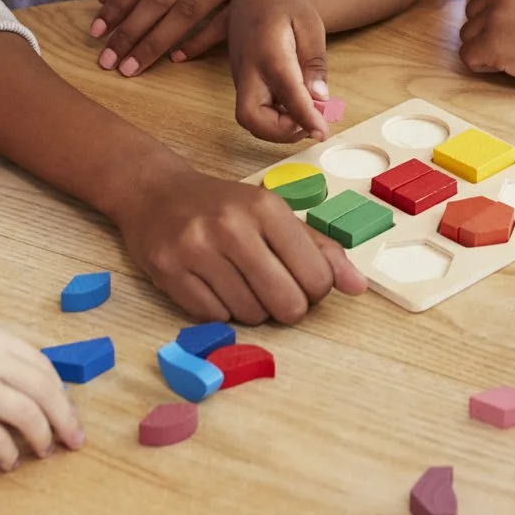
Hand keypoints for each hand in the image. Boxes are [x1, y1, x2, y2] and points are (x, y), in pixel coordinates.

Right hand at [0, 299, 83, 470]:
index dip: (60, 391)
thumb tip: (10, 370)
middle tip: (76, 439)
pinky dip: (6, 452)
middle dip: (66, 417)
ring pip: (26, 414)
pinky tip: (7, 462)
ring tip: (45, 452)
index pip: (42, 364)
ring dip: (43, 436)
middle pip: (45, 389)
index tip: (66, 409)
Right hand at [117, 166, 365, 323]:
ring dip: (252, 309)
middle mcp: (231, 226)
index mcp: (266, 208)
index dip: (316, 290)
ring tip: (240, 283)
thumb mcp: (275, 215)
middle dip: (288, 307)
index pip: (316, 277)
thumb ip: (320, 249)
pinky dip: (221, 312)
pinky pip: (214, 319)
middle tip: (276, 292)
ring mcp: (195, 249)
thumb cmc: (224, 208)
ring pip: (250, 316)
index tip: (303, 282)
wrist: (156, 195)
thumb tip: (358, 287)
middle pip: (286, 303)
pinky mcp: (167, 271)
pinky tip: (214, 287)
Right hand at [227, 0, 333, 141]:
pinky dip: (276, 119)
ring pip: (250, 119)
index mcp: (268, 50)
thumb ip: (314, 62)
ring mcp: (242, 79)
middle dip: (280, 132)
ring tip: (310, 114)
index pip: (286, 92)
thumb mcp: (310, 25)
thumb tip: (320, 97)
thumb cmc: (286, 5)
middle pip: (250, 117)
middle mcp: (248, 69)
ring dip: (280, 128)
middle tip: (312, 123)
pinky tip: (298, 106)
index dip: (304, 117)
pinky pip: (255, 111)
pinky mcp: (243, 84)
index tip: (322, 133)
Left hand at [458, 0, 514, 90]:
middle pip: (471, 17)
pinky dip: (482, 65)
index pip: (483, 2)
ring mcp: (495, 18)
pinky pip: (467, 56)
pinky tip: (504, 66)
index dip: (495, 22)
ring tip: (510, 56)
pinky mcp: (491, 43)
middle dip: (485, 33)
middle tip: (512, 46)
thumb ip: (512, 1)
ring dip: (483, 49)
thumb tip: (481, 15)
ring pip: (467, 36)